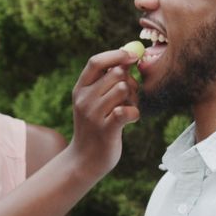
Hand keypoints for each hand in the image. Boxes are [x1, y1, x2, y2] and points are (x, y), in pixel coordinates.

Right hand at [69, 49, 140, 178]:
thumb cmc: (94, 127)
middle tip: (131, 96)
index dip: (116, 54)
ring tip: (129, 108)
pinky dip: (134, 113)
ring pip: (124, 89)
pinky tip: (130, 119)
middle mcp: (84, 99)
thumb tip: (129, 55)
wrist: (84, 160)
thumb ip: (106, 80)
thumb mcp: (92, 102)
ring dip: (133, 97)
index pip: (96, 61)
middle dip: (130, 81)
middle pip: (116, 73)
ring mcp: (93, 114)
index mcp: (80, 89)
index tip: (132, 56)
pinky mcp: (106, 130)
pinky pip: (127, 110)